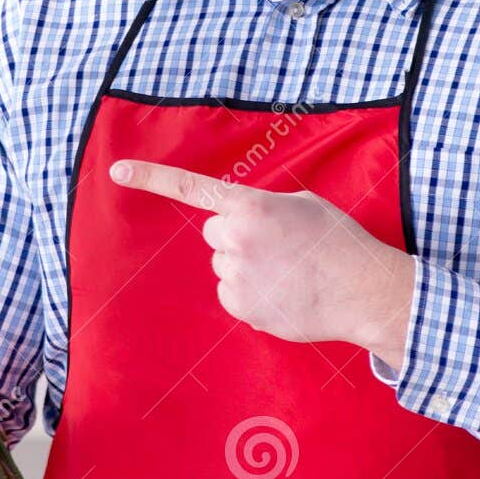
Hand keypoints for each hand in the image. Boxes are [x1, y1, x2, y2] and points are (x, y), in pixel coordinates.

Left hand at [109, 158, 416, 363]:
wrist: (363, 290)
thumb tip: (247, 219)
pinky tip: (283, 294)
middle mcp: (236, 238)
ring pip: (224, 266)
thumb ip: (264, 205)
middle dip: (238, 238)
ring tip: (287, 273)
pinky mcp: (242, 307)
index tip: (116, 171)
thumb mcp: (303, 205)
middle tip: (278, 247)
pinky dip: (252, 296)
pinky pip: (233, 295)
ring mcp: (236, 275)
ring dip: (247, 268)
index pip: (191, 188)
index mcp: (250, 206)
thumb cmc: (338, 242)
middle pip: (216, 234)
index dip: (151, 177)